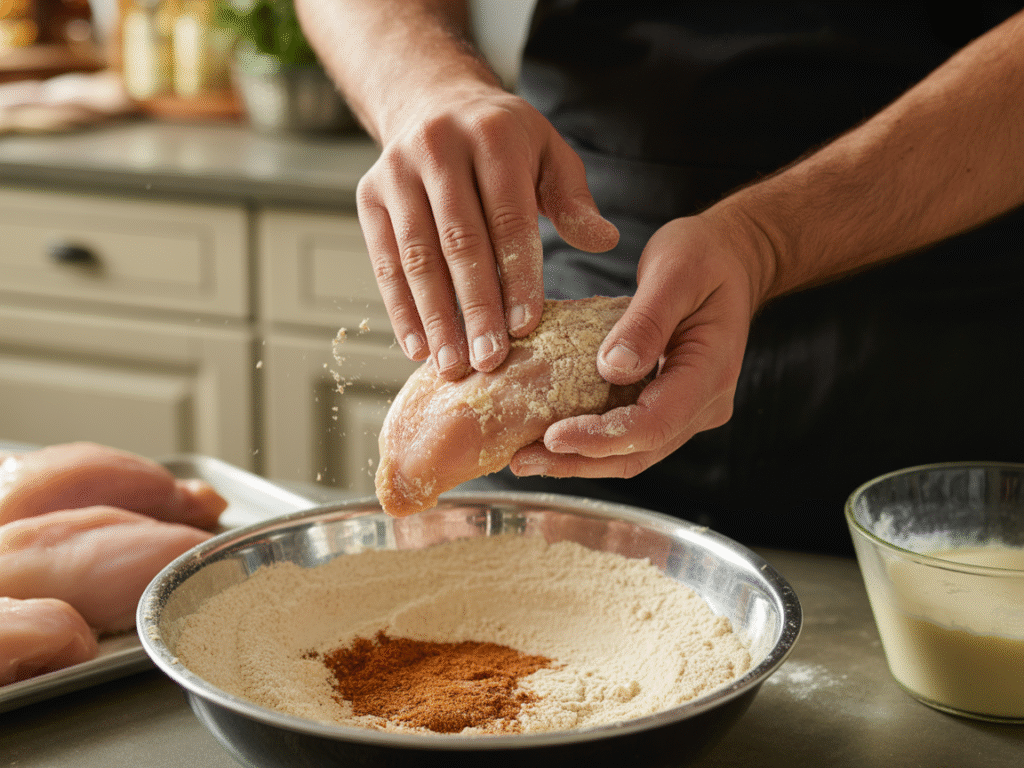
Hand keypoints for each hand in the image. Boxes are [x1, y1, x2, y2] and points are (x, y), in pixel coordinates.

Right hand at [357, 82, 618, 379]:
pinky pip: (385, 262)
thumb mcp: (548, 153)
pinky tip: (419, 348)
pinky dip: (401, 309)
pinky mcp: (369, 197)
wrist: (432, 102)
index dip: (517, 275)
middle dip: (476, 306)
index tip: (526, 326)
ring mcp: (396, 173)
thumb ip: (574, 198)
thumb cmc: (503, 141)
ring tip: (453, 366)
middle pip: (459, 241)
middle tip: (489, 359)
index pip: (508, 217)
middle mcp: (438, 149)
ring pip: (417, 257)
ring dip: (435, 318)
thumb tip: (604, 240)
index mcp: (492, 136)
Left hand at [509, 212, 767, 477]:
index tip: (552, 436)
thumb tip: (613, 368)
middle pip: (639, 451)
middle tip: (522, 460)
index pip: (654, 424)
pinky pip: (629, 433)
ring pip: (633, 452)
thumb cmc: (705, 256)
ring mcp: (688, 408)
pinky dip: (591, 440)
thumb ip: (647, 320)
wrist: (730, 258)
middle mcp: (703, 402)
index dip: (601, 438)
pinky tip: (550, 435)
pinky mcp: (669, 404)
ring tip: (526, 457)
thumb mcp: (675, 271)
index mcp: (710, 372)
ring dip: (580, 459)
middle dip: (580, 460)